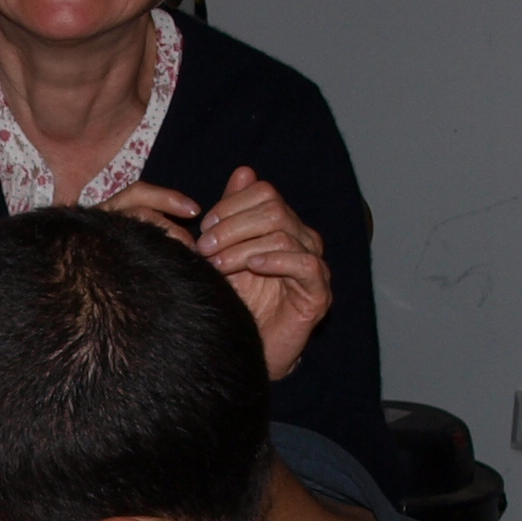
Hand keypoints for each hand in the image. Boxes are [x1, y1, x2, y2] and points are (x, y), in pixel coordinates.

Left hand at [102, 170, 331, 376]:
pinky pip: (304, 263)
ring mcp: (314, 266)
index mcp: (282, 226)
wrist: (249, 349)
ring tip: (218, 263)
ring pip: (284, 233)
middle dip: (232, 226)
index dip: (230, 205)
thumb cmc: (238, 302)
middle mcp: (303, 240)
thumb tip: (243, 171)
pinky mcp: (319, 293)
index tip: (203, 227)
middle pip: (273, 209)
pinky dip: (276, 260)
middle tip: (205, 248)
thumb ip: (232, 214)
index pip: (263, 193)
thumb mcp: (227, 253)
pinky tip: (252, 267)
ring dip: (243, 246)